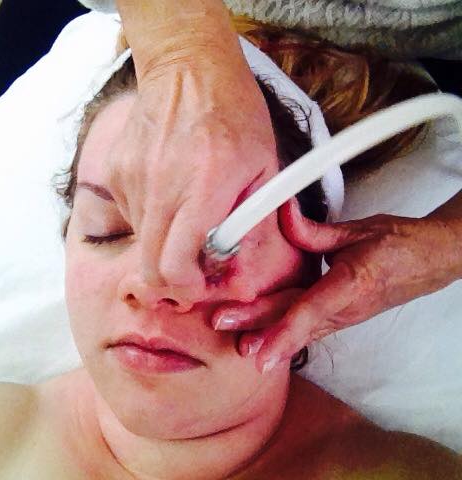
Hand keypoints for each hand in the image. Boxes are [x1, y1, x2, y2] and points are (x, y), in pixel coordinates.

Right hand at [110, 6, 280, 307]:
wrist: (189, 69)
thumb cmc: (236, 117)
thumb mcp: (264, 170)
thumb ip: (250, 224)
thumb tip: (234, 268)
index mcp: (204, 189)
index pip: (175, 266)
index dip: (187, 288)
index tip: (201, 284)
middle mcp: (161, 189)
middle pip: (150, 267)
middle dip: (171, 282)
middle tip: (192, 272)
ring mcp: (133, 181)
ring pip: (142, 243)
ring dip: (165, 244)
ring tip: (187, 214)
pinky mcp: (116, 173)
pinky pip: (133, 216)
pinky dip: (153, 218)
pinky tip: (170, 192)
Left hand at [212, 197, 461, 372]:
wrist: (431, 260)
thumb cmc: (399, 244)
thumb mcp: (357, 231)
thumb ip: (314, 231)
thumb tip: (283, 215)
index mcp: (350, 283)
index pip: (309, 310)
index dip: (282, 333)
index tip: (260, 354)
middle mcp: (346, 307)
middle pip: (296, 322)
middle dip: (261, 332)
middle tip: (229, 335)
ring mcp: (345, 316)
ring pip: (302, 330)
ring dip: (271, 339)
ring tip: (243, 347)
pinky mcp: (343, 316)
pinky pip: (311, 328)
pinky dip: (288, 337)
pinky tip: (270, 344)